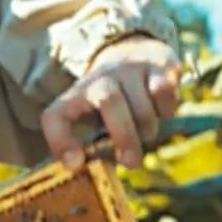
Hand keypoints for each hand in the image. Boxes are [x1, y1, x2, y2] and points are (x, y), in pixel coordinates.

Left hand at [41, 35, 181, 168]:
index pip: (55, 115)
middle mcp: (101, 77)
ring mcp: (130, 67)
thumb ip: (93, 146)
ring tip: (145, 133)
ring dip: (147, 129)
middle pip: (109, 101)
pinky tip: (161, 113)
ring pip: (141, 104)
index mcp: (77, 94)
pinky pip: (164, 92)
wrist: (134, 51)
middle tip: (130, 162)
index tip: (75, 164)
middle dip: (123, 137)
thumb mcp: (95, 118)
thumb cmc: (112, 101)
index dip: (60, 141)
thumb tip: (89, 169)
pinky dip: (166, 111)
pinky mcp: (158, 64)